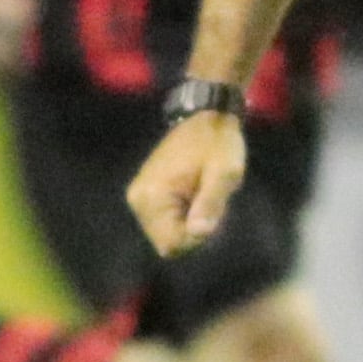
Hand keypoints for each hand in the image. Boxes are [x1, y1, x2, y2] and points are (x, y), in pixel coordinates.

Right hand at [125, 110, 246, 255]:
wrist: (207, 117)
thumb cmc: (218, 143)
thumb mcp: (224, 173)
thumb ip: (211, 203)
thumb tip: (199, 234)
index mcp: (152, 196)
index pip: (172, 244)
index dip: (197, 237)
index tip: (212, 212)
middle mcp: (138, 200)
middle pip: (168, 242)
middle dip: (193, 229)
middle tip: (209, 199)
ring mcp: (140, 197)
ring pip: (167, 233)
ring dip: (189, 221)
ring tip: (202, 193)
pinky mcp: (146, 194)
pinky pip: (166, 221)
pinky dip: (184, 214)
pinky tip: (195, 193)